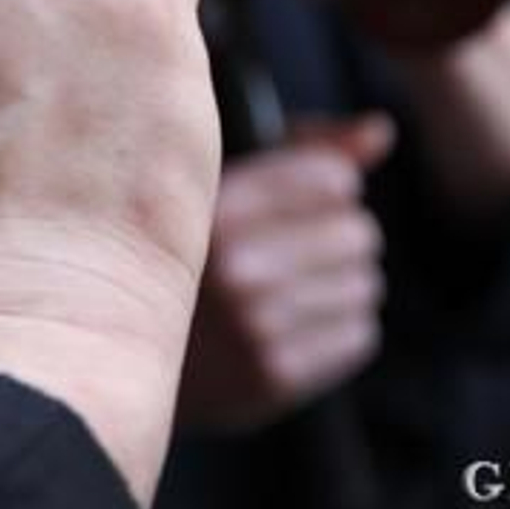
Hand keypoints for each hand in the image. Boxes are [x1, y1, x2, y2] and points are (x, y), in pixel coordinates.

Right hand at [178, 115, 391, 430]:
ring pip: (365, 285)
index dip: (328, 185)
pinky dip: (339, 327)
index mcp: (218, 209)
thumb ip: (305, 149)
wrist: (128, 358)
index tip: (302, 200)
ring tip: (295, 288)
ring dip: (342, 283)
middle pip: (359, 233)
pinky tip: (297, 325)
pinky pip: (360, 335)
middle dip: (340, 236)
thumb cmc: (192, 252)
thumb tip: (381, 130)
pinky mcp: (274, 378)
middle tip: (301, 249)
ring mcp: (256, 328)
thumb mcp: (227, 181)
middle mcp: (236, 269)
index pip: (333, 179)